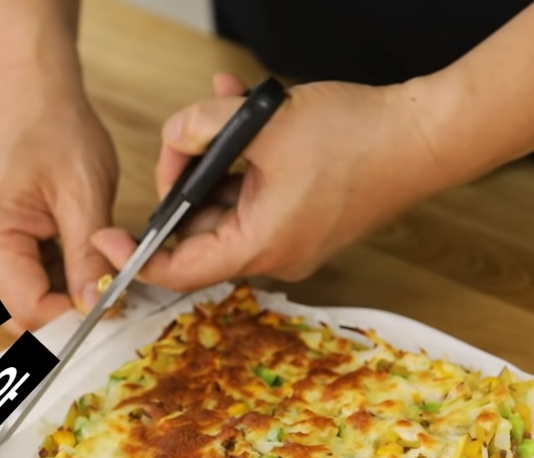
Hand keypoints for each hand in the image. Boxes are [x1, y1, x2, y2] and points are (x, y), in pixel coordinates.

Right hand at [0, 82, 118, 334]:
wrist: (27, 93)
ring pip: (20, 306)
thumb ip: (89, 258)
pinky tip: (73, 254)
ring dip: (60, 298)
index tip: (114, 304)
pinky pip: (18, 285)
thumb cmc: (52, 128)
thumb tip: (98, 307)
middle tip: (111, 291)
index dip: (75, 318)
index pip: (30, 312)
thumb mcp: (84, 194)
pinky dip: (51, 282)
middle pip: (20, 318)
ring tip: (91, 263)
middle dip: (67, 314)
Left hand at [88, 73, 455, 291]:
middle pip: (202, 230)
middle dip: (186, 181)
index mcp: (261, 247)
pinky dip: (244, 164)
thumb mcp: (262, 123)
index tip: (107, 237)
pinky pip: (258, 196)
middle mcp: (276, 256)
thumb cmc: (358, 137)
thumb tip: (174, 137)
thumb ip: (201, 128)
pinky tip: (241, 118)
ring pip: (230, 206)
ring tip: (218, 111)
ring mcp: (295, 241)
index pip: (179, 269)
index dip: (136, 255)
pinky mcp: (308, 221)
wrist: (426, 137)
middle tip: (185, 138)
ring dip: (216, 163)